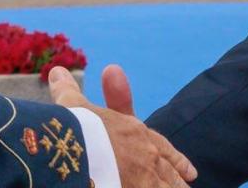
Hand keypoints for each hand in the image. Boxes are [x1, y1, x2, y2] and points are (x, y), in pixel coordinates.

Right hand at [49, 66, 195, 187]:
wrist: (77, 150)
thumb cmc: (77, 127)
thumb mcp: (72, 106)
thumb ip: (69, 91)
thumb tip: (56, 71)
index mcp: (136, 134)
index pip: (164, 149)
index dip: (177, 161)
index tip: (191, 171)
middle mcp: (147, 159)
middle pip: (171, 176)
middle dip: (178, 183)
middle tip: (188, 187)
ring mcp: (145, 182)